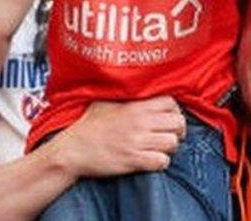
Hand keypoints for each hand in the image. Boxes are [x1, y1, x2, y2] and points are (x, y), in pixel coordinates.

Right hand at [56, 96, 184, 177]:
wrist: (73, 149)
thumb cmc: (87, 125)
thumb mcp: (104, 102)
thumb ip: (123, 95)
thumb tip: (135, 88)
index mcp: (134, 105)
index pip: (170, 102)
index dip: (173, 110)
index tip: (168, 117)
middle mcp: (139, 122)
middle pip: (178, 123)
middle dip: (177, 130)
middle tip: (168, 134)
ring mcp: (138, 142)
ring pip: (173, 143)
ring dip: (168, 147)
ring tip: (158, 148)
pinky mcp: (134, 160)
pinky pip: (162, 162)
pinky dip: (160, 162)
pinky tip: (151, 160)